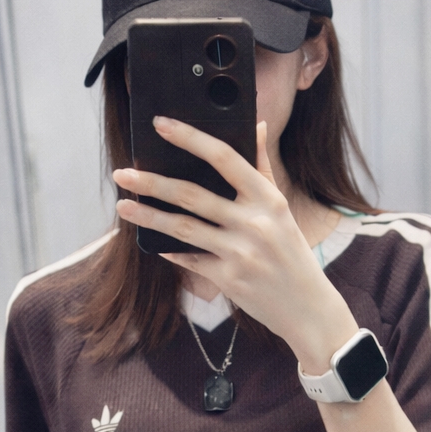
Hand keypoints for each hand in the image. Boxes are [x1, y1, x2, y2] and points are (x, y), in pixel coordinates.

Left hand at [113, 119, 357, 374]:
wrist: (307, 307)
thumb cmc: (291, 252)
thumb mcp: (281, 209)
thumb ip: (263, 167)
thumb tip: (256, 124)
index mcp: (268, 198)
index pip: (225, 157)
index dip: (190, 138)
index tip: (161, 125)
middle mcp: (254, 223)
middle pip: (192, 195)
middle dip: (152, 183)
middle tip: (122, 173)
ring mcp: (240, 252)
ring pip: (182, 227)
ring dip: (148, 216)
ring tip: (123, 206)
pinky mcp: (228, 278)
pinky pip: (190, 259)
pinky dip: (171, 251)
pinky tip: (155, 245)